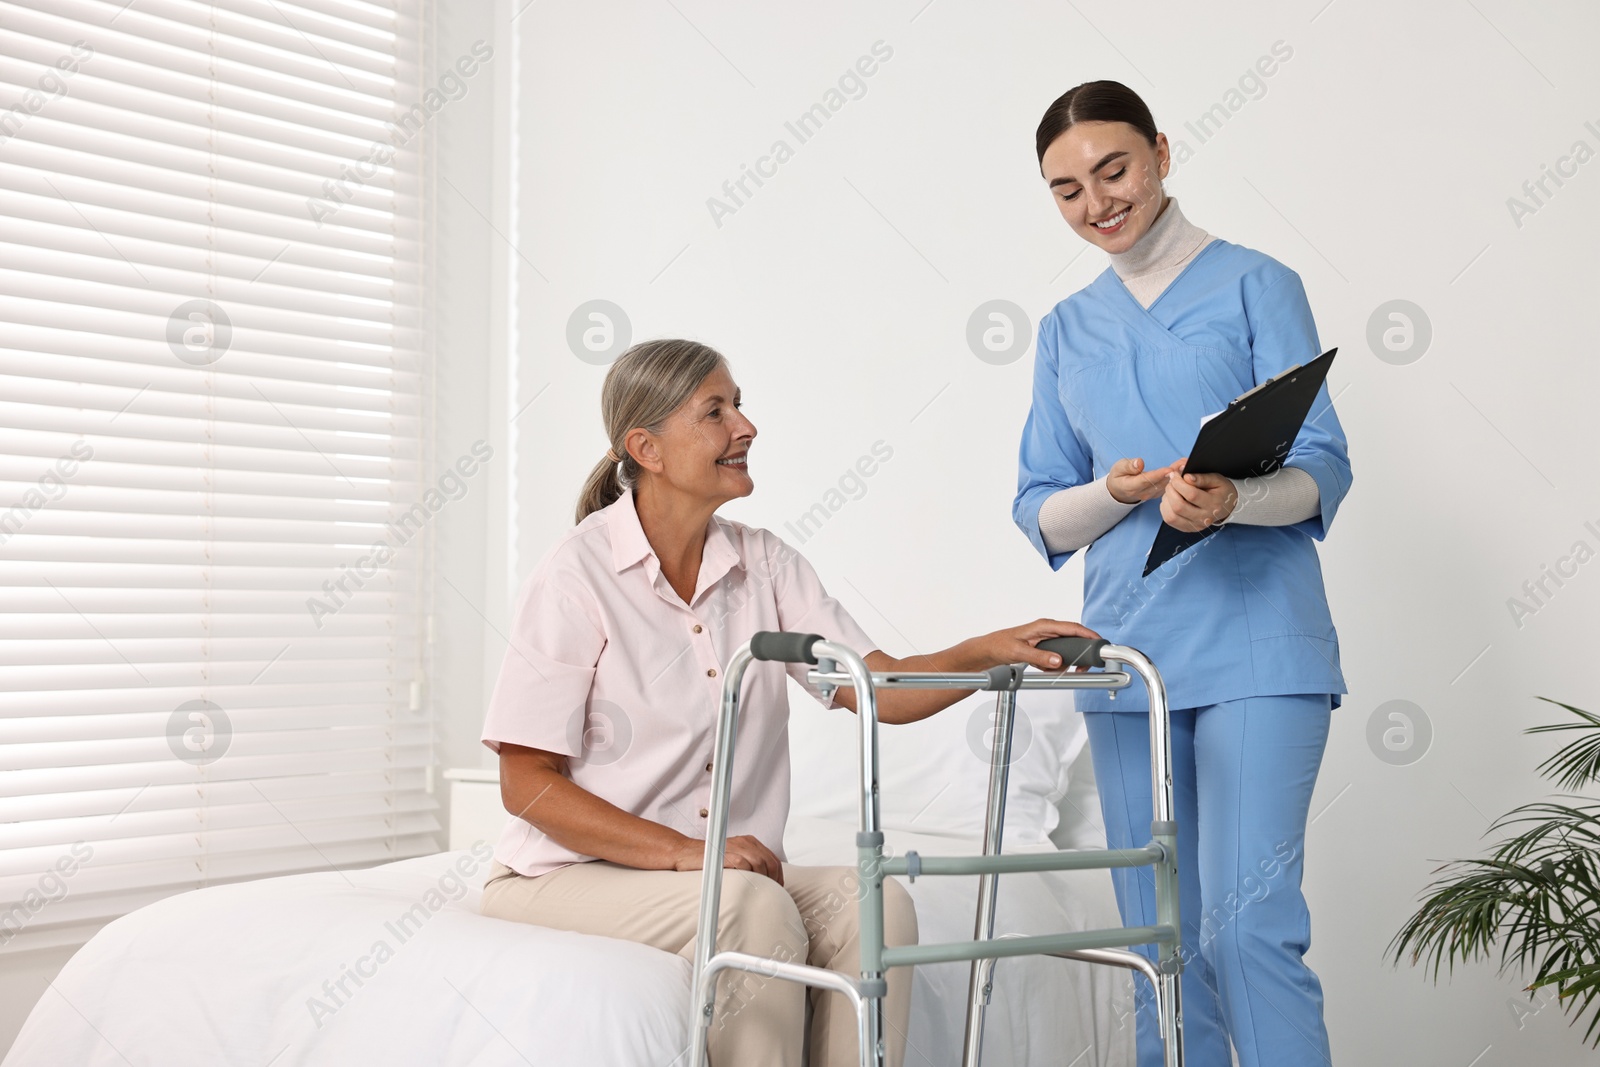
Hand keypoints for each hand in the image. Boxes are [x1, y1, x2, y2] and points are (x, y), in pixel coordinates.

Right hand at [672, 833, 784, 884]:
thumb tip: (763, 882)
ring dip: (763, 879)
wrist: (684, 853)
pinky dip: (749, 876)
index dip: (778, 876)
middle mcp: (745, 842)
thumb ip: (748, 865)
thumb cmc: (707, 860)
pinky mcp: (725, 854)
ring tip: (760, 892)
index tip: (777, 888)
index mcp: (749, 842)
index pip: (773, 859)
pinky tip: (747, 885)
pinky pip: (744, 864)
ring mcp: (735, 847)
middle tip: (771, 894)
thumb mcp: (732, 858)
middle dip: (774, 880)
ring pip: (760, 863)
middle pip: (770, 861)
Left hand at [971, 619, 1102, 672]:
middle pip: (1074, 639)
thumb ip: (1039, 657)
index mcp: (1044, 626)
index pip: (1072, 627)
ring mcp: (1047, 639)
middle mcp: (1048, 630)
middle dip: (1080, 653)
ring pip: (1067, 650)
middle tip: (1083, 666)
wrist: (991, 650)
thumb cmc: (1001, 645)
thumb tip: (1058, 661)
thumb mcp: (1019, 652)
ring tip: (1055, 670)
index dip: (1088, 634)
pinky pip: (1057, 657)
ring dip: (1065, 662)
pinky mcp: (1045, 648)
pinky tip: (1044, 669)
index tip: (1099, 642)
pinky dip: (1054, 665)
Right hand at [1107, 456, 1182, 503]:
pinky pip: (1169, 486)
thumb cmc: (1119, 476)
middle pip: (1160, 483)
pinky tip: (1184, 469)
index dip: (1158, 475)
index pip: (1146, 481)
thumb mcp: (1118, 468)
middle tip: (1184, 464)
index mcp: (1131, 486)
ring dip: (1177, 475)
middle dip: (1173, 473)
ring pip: (1167, 485)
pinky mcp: (1158, 494)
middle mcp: (1143, 493)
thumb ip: (1128, 466)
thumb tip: (1139, 463)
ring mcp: (1152, 495)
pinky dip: (1177, 478)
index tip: (1169, 469)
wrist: (1119, 491)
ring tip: (1186, 464)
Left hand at [1159, 459, 1237, 532]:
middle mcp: (1205, 518)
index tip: (1175, 474)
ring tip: (1170, 491)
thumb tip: (1186, 477)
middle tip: (1171, 482)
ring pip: (1172, 516)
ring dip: (1166, 500)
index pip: (1191, 495)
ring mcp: (1196, 526)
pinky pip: (1170, 521)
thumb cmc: (1221, 490)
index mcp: (1213, 504)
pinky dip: (1165, 509)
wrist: (1227, 505)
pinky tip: (1170, 500)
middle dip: (1170, 490)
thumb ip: (1202, 478)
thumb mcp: (1217, 479)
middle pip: (1179, 506)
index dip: (1179, 483)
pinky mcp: (1188, 529)